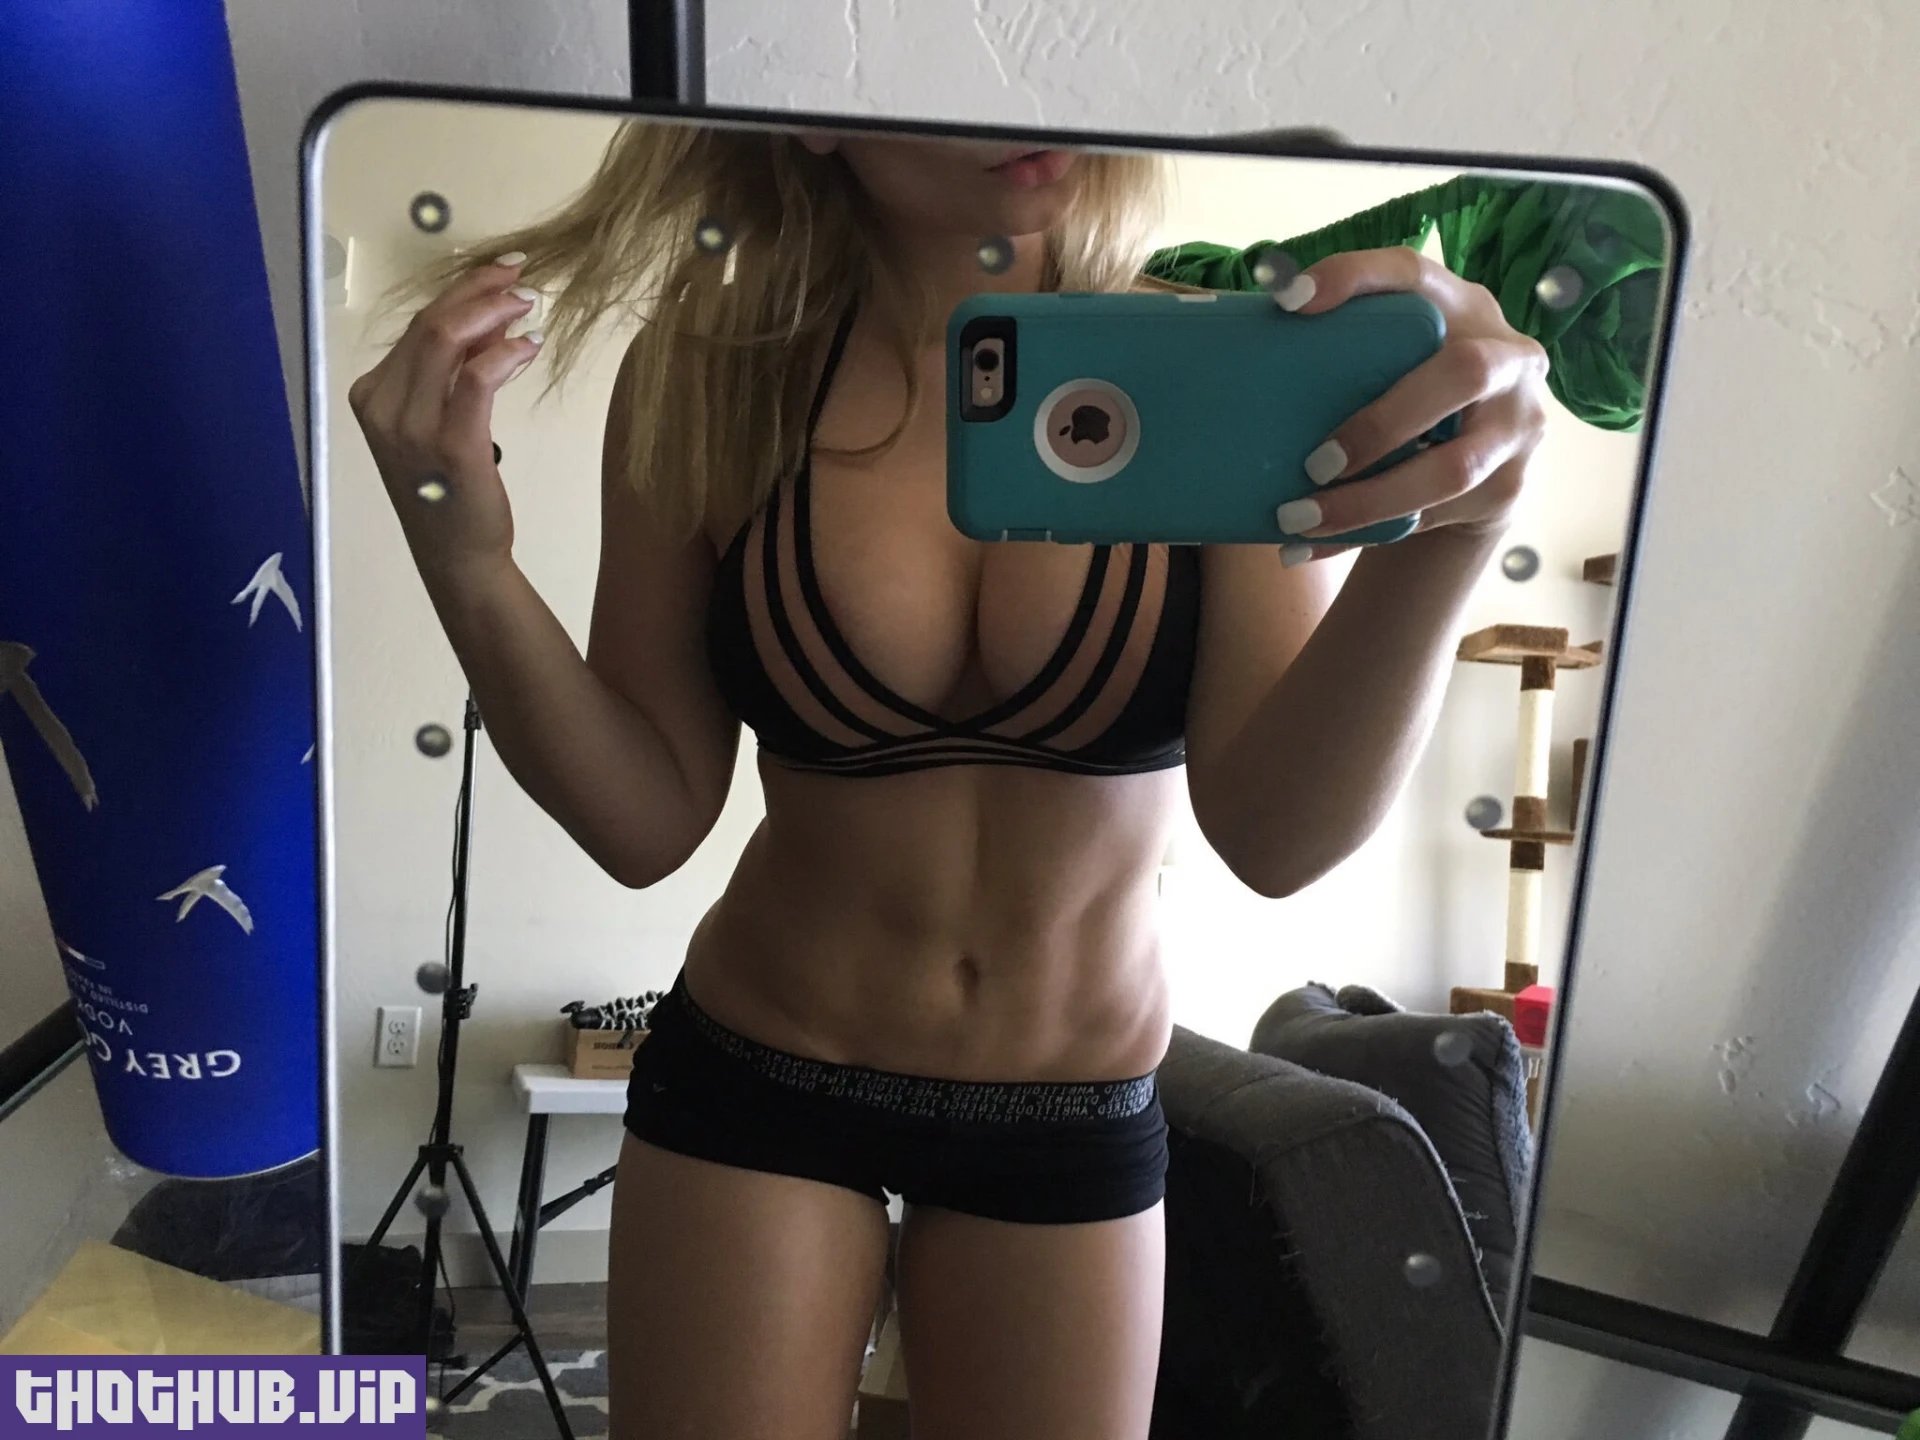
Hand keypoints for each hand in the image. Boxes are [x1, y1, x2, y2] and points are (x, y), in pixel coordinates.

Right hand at [346, 254, 543, 581]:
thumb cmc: (448, 489)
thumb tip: (487, 322)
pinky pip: (476, 379)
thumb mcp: (437, 423)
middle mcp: (382, 406)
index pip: (418, 326)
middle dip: (480, 291)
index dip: (462, 291)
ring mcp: (411, 427)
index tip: (500, 273)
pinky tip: (529, 347)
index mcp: (372, 394)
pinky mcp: (450, 445)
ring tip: (529, 307)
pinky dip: (506, 354)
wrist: (456, 555)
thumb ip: (450, 374)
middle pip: (431, 324)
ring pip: (448, 340)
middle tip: (521, 279)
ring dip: (494, 314)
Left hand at [1270, 246, 1549, 564]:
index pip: (1413, 274)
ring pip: (1450, 469)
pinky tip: (1307, 546)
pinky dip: (1361, 534)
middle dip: (1382, 422)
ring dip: (1367, 500)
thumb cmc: (1407, 399)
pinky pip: (1430, 517)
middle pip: (1461, 374)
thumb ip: (1345, 350)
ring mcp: (1517, 426)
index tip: (1289, 302)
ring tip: (1296, 518)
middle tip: (1314, 462)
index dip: (1355, 279)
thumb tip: (1242, 346)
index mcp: (1463, 307)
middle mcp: (1506, 357)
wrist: (1473, 475)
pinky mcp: (1506, 488)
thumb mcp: (1392, 362)